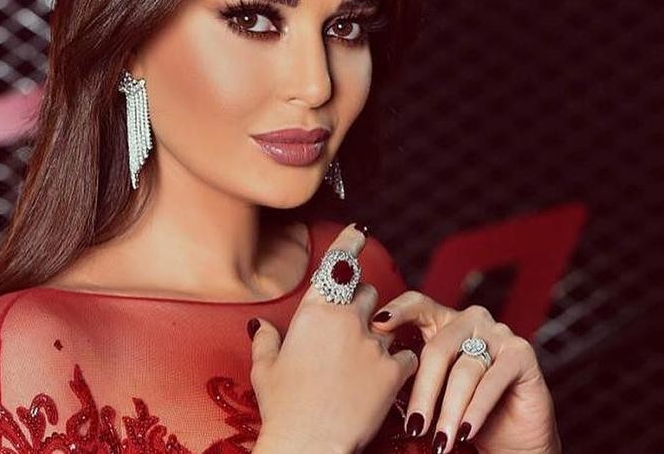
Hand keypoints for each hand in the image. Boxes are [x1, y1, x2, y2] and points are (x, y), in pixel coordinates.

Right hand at [249, 222, 419, 453]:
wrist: (310, 445)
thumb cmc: (283, 408)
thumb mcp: (265, 369)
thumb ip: (265, 339)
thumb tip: (259, 326)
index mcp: (315, 311)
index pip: (337, 263)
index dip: (349, 243)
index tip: (359, 231)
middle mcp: (347, 319)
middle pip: (366, 291)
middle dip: (361, 304)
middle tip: (350, 328)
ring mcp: (372, 344)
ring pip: (387, 323)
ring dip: (378, 335)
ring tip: (362, 362)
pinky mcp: (393, 370)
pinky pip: (405, 354)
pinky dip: (397, 363)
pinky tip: (383, 381)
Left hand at [369, 294, 561, 453]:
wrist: (511, 437)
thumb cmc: (464, 409)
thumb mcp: (433, 387)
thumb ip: (412, 372)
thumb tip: (377, 373)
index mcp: (445, 320)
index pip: (418, 304)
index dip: (398, 311)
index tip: (378, 325)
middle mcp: (472, 319)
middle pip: (438, 348)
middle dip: (424, 392)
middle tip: (414, 425)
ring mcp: (498, 333)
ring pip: (464, 371)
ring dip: (450, 411)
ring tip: (440, 440)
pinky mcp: (521, 354)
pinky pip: (492, 382)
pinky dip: (476, 410)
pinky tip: (465, 431)